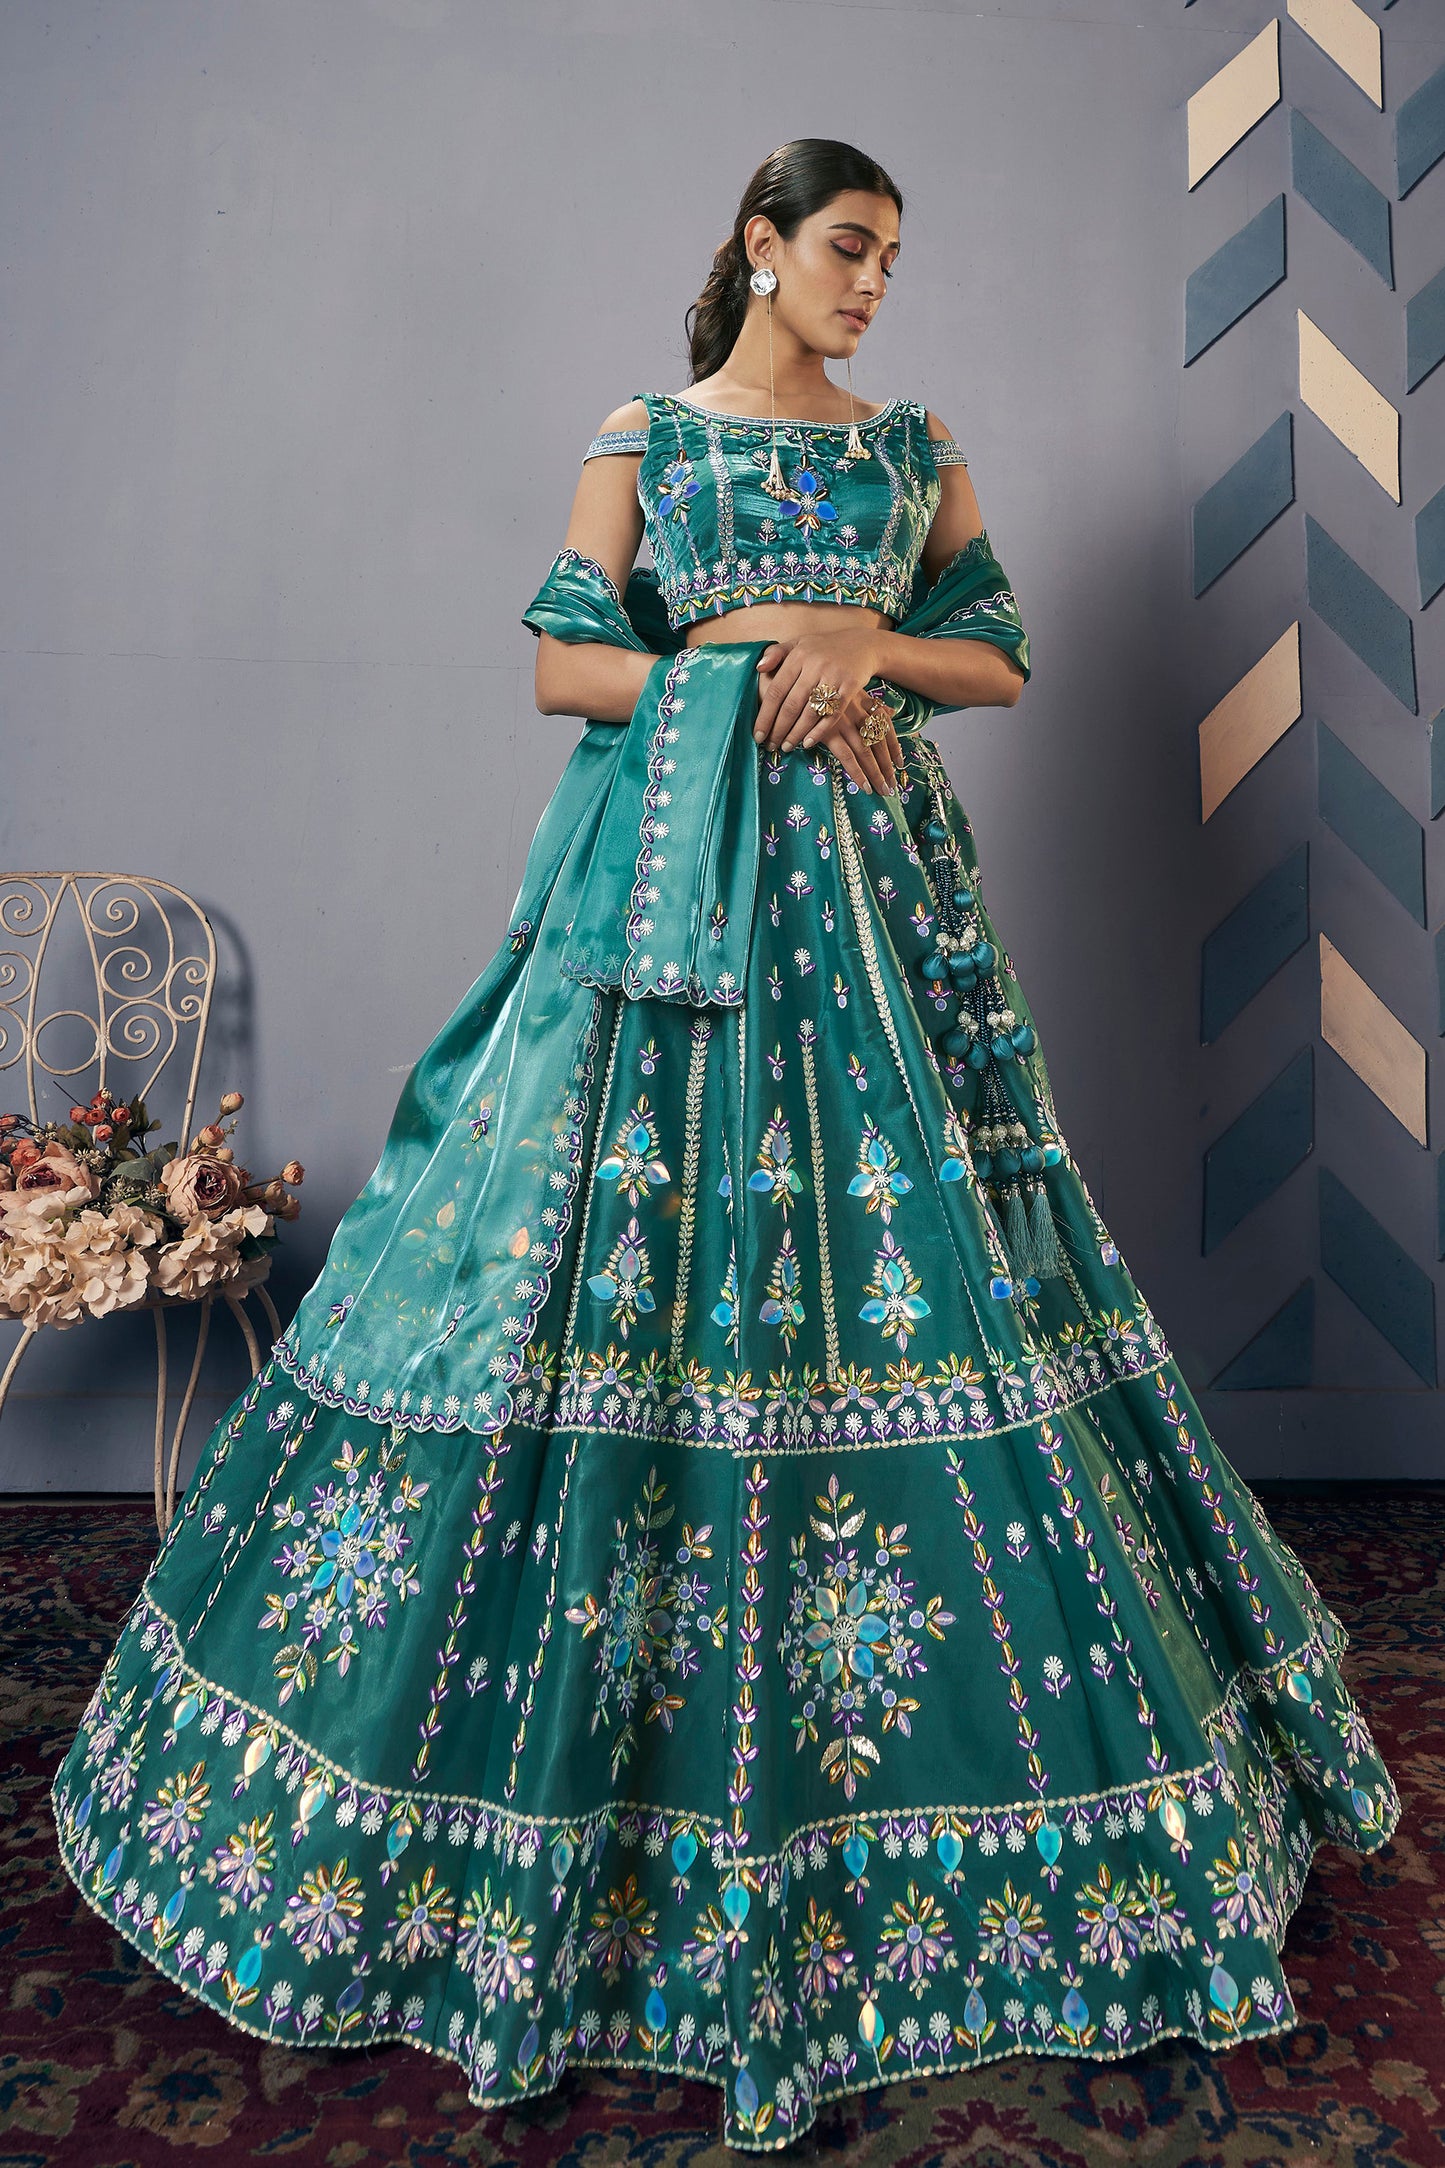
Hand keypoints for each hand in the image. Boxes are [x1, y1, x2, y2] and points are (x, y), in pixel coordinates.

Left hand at [752, 627, 904, 795]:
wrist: (862, 644)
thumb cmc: (823, 648)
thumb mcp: (798, 643)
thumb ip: (776, 653)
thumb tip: (758, 668)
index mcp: (798, 656)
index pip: (776, 691)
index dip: (765, 715)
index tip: (757, 735)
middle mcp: (815, 666)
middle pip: (791, 705)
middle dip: (779, 729)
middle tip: (771, 746)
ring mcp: (834, 676)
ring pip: (810, 713)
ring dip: (796, 734)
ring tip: (786, 747)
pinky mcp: (851, 686)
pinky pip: (833, 714)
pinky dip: (819, 731)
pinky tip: (808, 743)